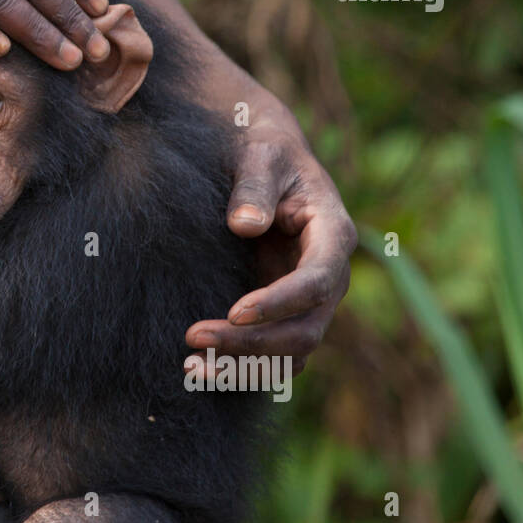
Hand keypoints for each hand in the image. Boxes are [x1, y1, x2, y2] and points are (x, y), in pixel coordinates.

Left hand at [185, 96, 355, 374]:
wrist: (261, 159)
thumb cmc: (262, 152)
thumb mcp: (259, 155)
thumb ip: (254, 187)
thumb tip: (246, 225)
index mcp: (332, 235)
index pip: (316, 282)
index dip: (280, 302)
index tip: (235, 311)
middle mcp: (327, 276)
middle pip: (305, 329)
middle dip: (253, 342)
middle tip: (194, 336)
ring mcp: (307, 300)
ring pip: (290, 354)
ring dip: (244, 368)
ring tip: (189, 368)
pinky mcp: (282, 313)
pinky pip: (271, 356)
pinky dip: (240, 369)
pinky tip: (196, 370)